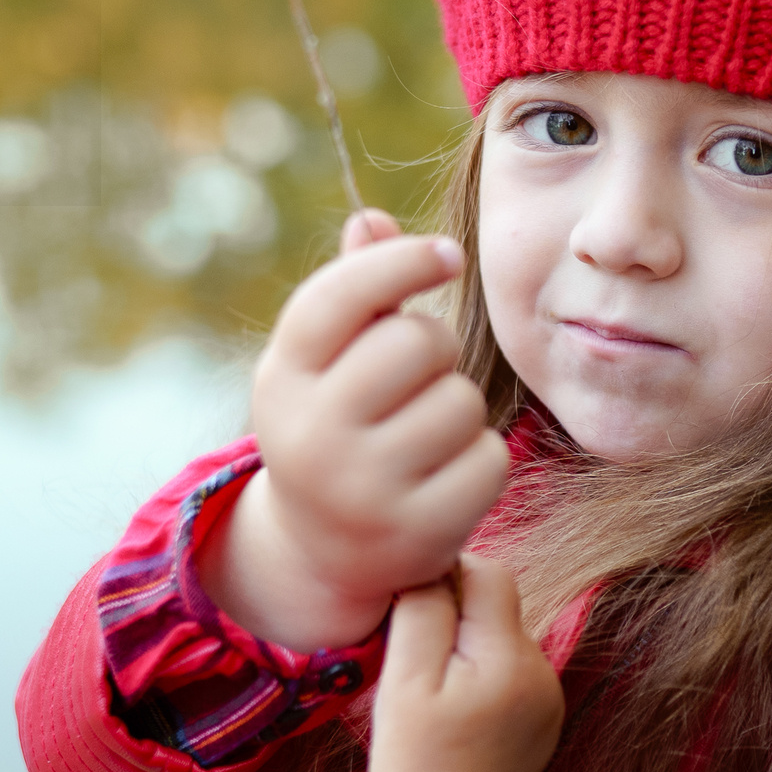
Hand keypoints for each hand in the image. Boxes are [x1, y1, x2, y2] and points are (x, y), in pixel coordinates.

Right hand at [202, 209, 510, 651]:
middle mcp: (311, 435)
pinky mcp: (417, 532)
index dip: (403, 260)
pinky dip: (482, 459)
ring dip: (459, 407)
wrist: (326, 551)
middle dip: (435, 347)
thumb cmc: (338, 426)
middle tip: (420, 376)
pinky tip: (448, 474)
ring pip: (460, 401)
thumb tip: (373, 220)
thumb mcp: (325, 362)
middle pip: (416, 341)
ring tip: (426, 434)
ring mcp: (361, 490)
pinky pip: (489, 458)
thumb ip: (353, 291)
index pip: (341, 295)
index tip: (447, 254)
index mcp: (282, 379)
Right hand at [366, 555, 563, 771]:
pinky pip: (515, 671)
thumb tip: (438, 560)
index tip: (414, 611)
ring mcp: (550, 699)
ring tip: (439, 691)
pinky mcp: (547, 719)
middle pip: (499, 606)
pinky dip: (486, 676)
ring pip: (505, 637)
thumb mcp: (405, 676)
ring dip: (472, 646)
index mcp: (510, 660)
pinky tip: (460, 710)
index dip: (446, 578)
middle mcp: (544, 674)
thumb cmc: (412, 752)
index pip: (489, 574)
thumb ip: (424, 608)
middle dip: (458, 617)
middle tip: (420, 659)